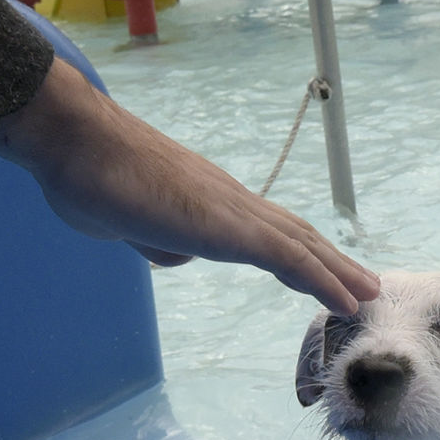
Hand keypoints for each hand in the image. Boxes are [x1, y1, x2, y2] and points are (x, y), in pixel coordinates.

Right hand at [0, 58, 379, 314]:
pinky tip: (344, 300)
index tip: (319, 274)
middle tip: (361, 285)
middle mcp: (227, 200)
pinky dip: (321, 279)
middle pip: (291, 234)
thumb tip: (174, 253)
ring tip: (366, 293)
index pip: (262, 230)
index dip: (295, 253)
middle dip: (328, 262)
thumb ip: (152, 236)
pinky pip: (286, 256)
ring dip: (336, 271)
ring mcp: (229, 209)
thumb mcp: (124, 220)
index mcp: (205, 200)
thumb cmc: (88, 173)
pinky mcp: (225, 225)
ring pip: (298, 244)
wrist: (73, 140)